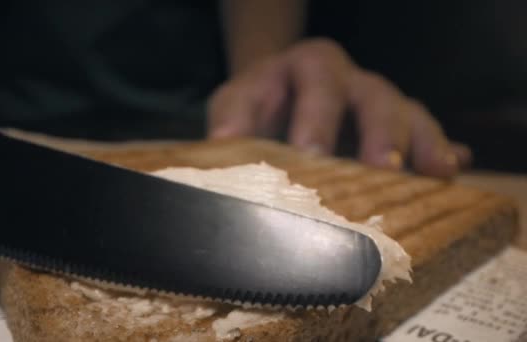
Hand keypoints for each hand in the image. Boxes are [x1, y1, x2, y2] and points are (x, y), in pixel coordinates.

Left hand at [207, 39, 470, 176]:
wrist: (278, 97)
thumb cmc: (256, 108)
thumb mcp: (235, 106)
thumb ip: (231, 122)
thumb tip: (225, 144)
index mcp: (305, 68)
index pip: (316, 83)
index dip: (318, 117)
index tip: (313, 156)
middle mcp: (349, 80)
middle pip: (373, 95)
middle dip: (378, 132)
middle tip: (380, 168)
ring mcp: (377, 102)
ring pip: (408, 113)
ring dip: (419, 144)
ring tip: (434, 173)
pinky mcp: (399, 127)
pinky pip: (428, 132)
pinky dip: (440, 151)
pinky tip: (451, 170)